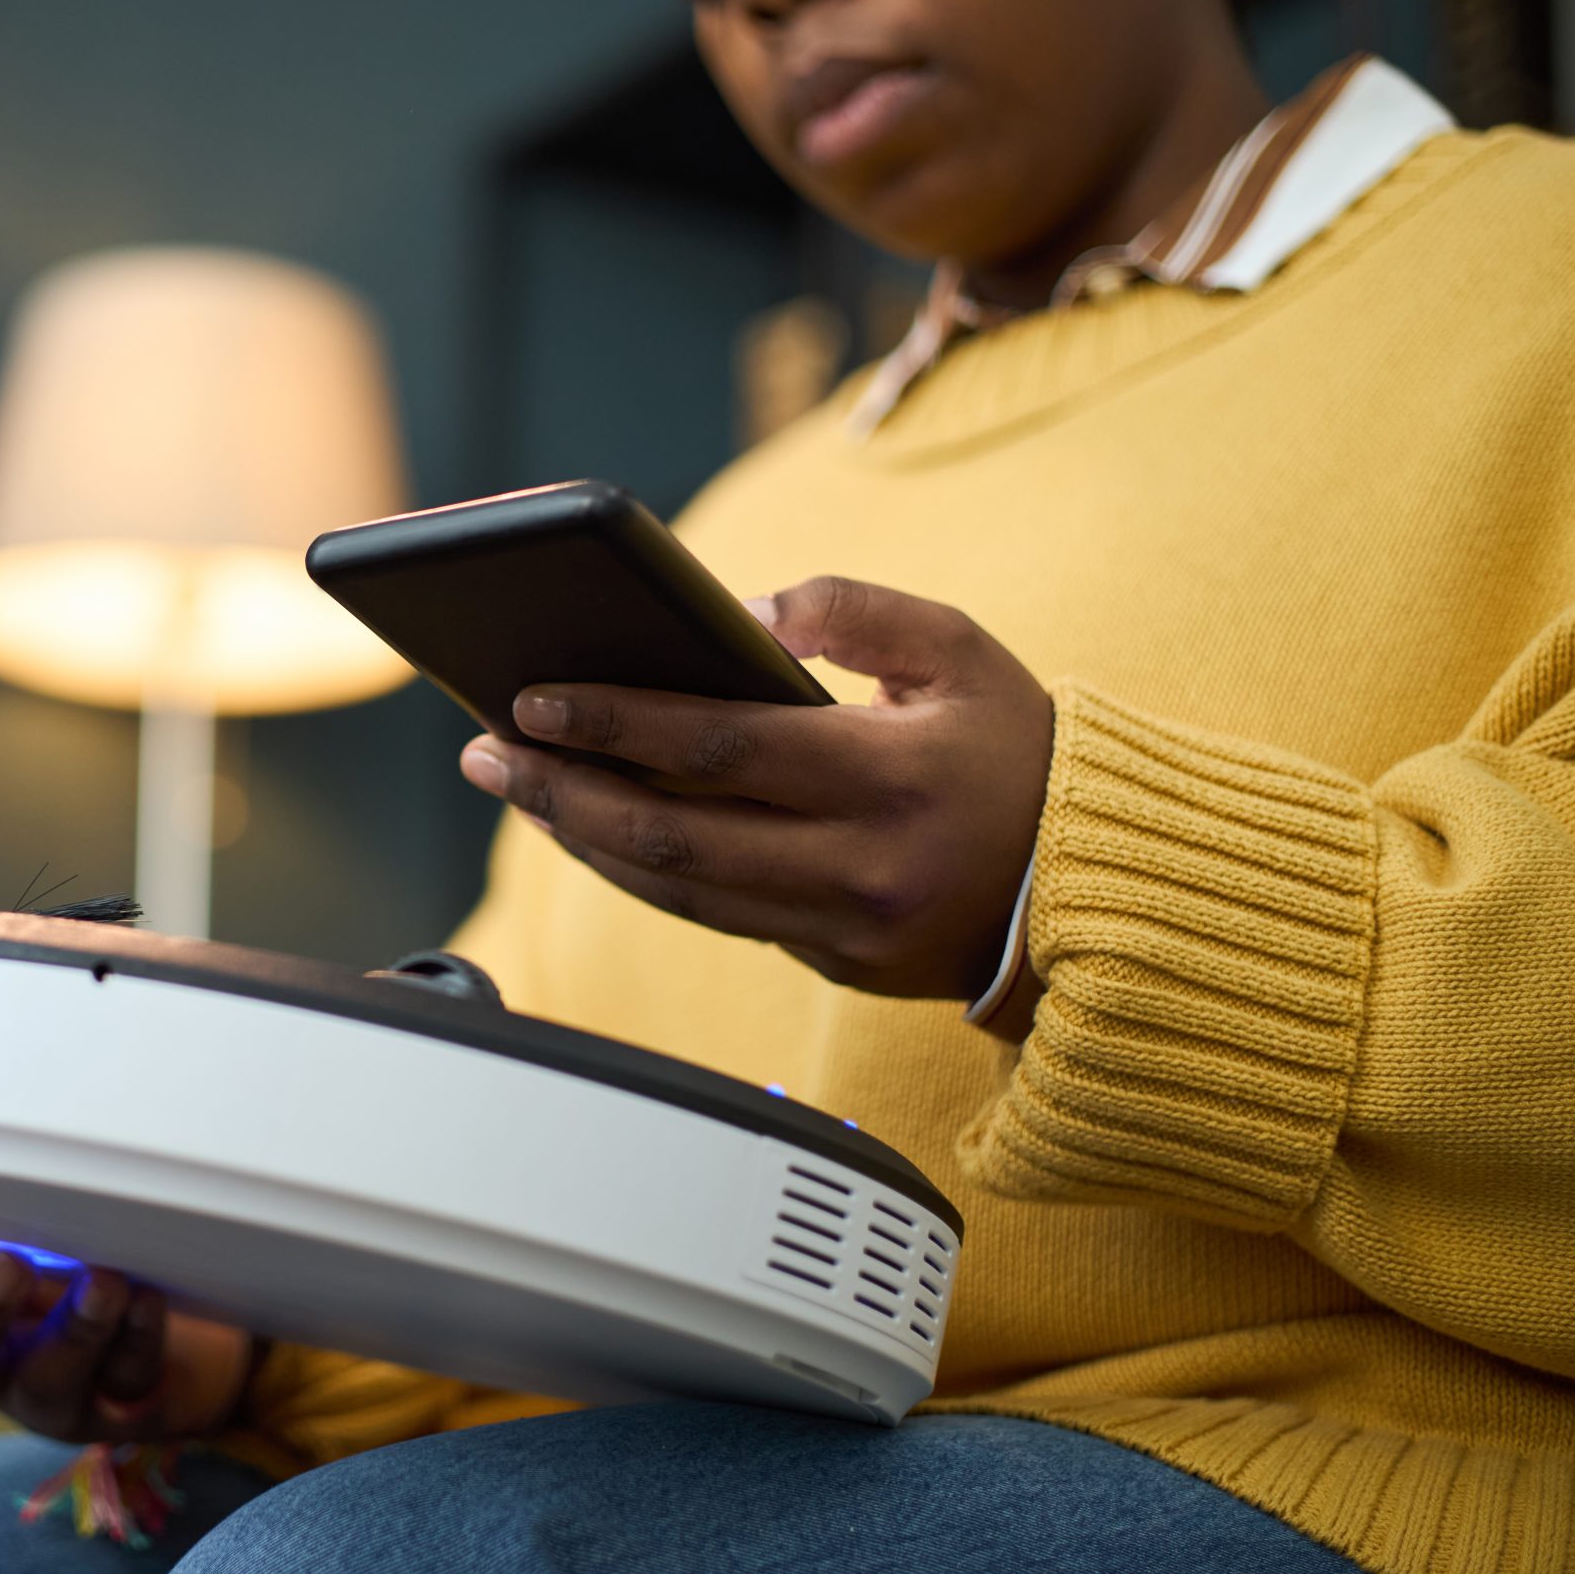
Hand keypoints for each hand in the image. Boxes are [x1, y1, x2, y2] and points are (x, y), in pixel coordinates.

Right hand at [0, 1218, 258, 1443]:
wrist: (181, 1342)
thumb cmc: (87, 1268)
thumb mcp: (33, 1228)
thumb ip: (0, 1199)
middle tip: (7, 1264)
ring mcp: (50, 1392)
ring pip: (44, 1382)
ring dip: (74, 1329)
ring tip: (103, 1281)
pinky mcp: (116, 1409)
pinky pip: (123, 1380)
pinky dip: (136, 1336)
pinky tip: (146, 1299)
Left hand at [457, 575, 1052, 1000]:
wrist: (1092, 889)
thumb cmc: (1019, 750)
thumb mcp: (959, 651)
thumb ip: (853, 610)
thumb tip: (741, 610)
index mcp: (889, 777)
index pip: (719, 746)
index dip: (614, 722)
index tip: (530, 699)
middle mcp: (858, 866)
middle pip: (672, 834)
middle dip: (560, 791)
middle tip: (483, 752)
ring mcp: (841, 929)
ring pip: (678, 890)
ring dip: (581, 837)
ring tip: (514, 786)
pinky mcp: (831, 963)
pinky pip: (712, 916)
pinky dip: (637, 872)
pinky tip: (585, 829)